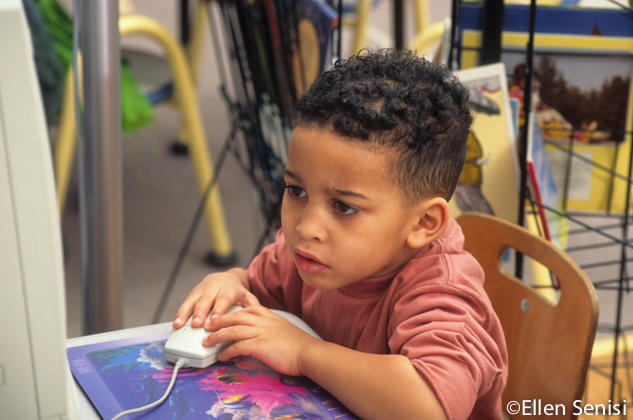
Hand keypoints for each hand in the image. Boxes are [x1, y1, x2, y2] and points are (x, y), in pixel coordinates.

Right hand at [173, 269, 258, 328]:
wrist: (227, 278)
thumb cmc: (238, 293)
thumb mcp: (248, 297)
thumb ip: (252, 306)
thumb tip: (259, 317)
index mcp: (229, 289)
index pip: (224, 298)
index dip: (219, 309)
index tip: (215, 319)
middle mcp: (214, 287)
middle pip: (206, 299)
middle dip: (200, 311)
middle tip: (197, 323)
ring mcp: (202, 289)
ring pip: (192, 300)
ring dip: (185, 313)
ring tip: (180, 324)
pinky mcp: (193, 293)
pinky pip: (185, 303)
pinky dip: (180, 313)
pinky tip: (176, 323)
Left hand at [204, 305, 319, 375]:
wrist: (310, 353)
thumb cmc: (301, 347)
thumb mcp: (285, 332)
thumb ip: (272, 332)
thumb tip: (262, 340)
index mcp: (271, 317)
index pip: (250, 308)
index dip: (235, 312)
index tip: (226, 316)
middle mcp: (265, 321)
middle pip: (236, 316)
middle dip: (220, 320)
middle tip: (209, 325)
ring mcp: (262, 332)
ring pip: (233, 330)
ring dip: (217, 336)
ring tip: (207, 341)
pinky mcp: (260, 345)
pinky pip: (238, 347)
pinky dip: (227, 351)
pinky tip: (222, 356)